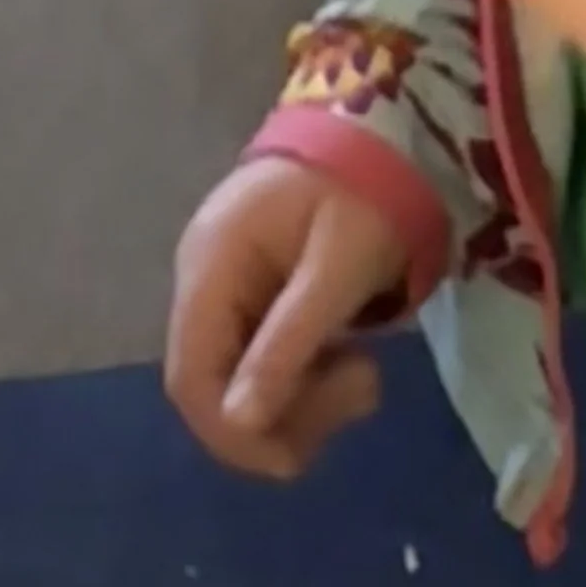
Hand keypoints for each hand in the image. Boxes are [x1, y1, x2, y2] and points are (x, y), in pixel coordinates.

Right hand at [168, 157, 404, 479]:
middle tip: (361, 393)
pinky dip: (304, 373)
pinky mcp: (258, 287)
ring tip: (366, 375)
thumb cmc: (368, 190)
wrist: (393, 126)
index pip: (192, 378)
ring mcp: (228, 281)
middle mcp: (204, 276)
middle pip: (215, 383)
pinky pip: (263, 351)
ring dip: (300, 398)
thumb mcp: (338, 268)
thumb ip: (288, 342)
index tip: (296, 459)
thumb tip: (238, 421)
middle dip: (282, 414)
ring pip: (241, 376)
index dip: (233, 433)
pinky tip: (349, 360)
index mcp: (211, 265)